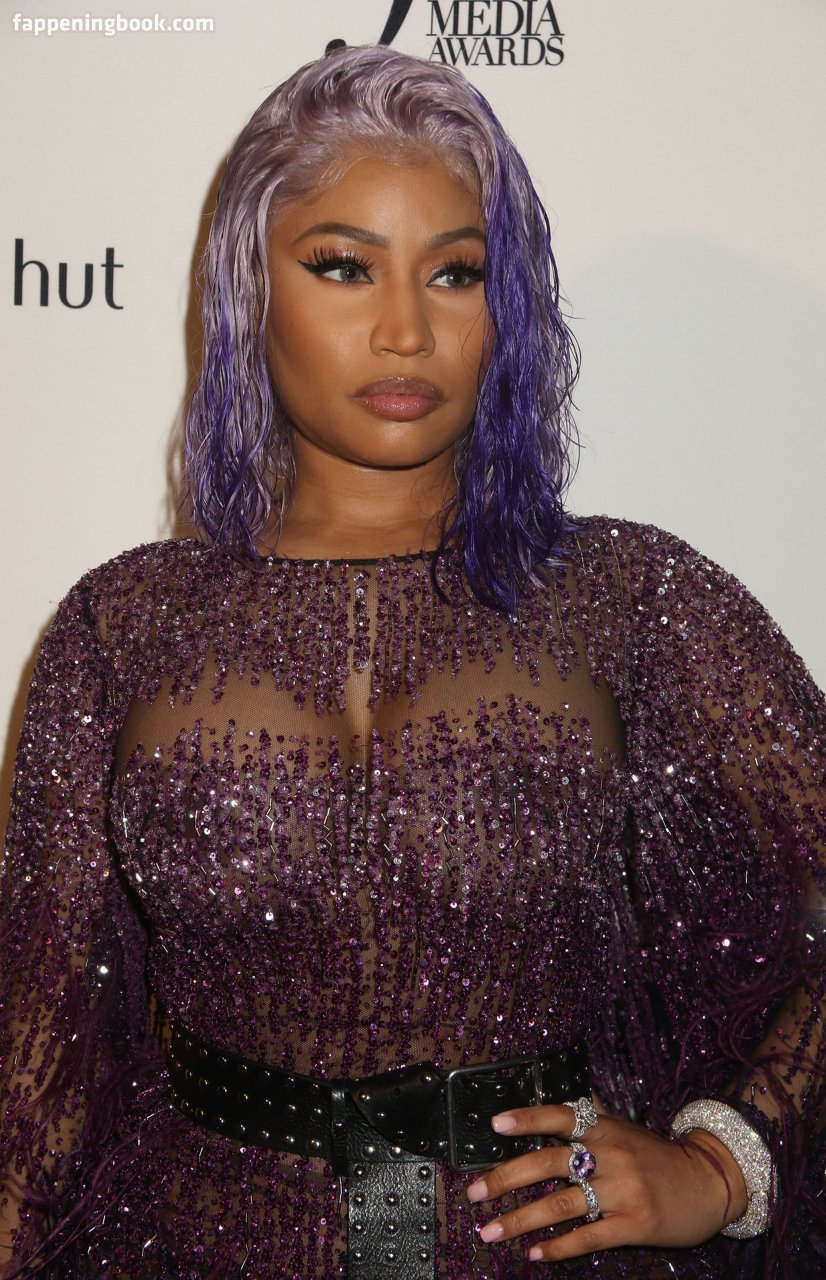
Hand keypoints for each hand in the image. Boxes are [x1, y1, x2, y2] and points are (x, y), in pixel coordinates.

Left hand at [465, 1100, 747, 1262]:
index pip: (559, 1117)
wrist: (707, 1182)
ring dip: (520, 1219)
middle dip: (505, 1178)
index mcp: (604, 1128)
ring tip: (490, 1231)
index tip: (495, 1125)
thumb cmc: (656, 1156)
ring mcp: (623, 1191)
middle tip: (473, 1193)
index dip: (527, 1119)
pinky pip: (588, 1237)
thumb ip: (590, 1116)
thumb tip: (553, 1103)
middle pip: (548, 1163)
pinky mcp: (635, 1225)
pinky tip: (533, 1254)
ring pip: (561, 1205)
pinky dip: (558, 1248)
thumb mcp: (623, 1127)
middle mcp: (610, 1155)